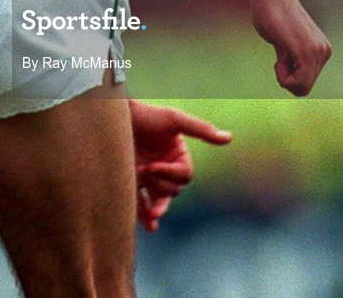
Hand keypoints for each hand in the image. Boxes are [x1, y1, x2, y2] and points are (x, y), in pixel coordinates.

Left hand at [129, 100, 231, 232]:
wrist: (114, 117)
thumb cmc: (145, 115)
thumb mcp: (174, 119)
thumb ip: (200, 129)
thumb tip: (229, 137)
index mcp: (178, 155)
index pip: (184, 175)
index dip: (171, 173)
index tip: (152, 165)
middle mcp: (165, 167)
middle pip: (174, 190)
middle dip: (160, 184)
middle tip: (143, 169)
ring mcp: (149, 177)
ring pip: (160, 200)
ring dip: (157, 205)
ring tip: (153, 212)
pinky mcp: (132, 184)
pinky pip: (142, 205)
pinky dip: (147, 217)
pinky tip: (150, 226)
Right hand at [249, 0, 331, 95]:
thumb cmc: (270, 14)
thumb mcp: (285, 43)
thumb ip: (293, 59)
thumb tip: (292, 75)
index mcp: (322, 49)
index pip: (306, 81)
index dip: (288, 75)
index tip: (281, 54)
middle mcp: (324, 51)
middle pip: (303, 87)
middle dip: (286, 76)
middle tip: (280, 52)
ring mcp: (318, 52)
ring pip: (300, 87)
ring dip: (283, 74)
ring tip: (280, 48)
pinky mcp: (306, 51)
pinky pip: (297, 83)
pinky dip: (282, 75)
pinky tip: (280, 54)